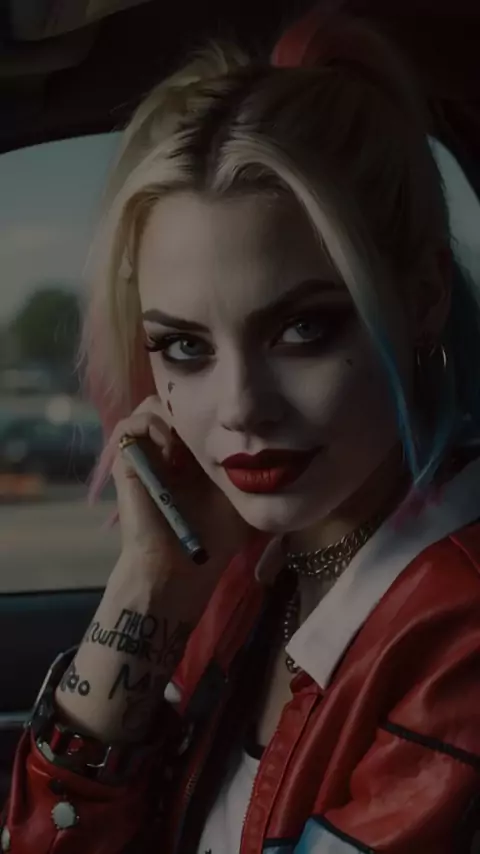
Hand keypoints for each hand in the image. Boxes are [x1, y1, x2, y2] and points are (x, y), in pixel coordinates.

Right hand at [111, 395, 250, 587]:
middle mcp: (167, 448)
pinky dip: (149, 426)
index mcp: (193, 453)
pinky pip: (130, 424)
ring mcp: (145, 453)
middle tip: (207, 431)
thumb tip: (273, 441)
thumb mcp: (242, 493)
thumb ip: (250, 466)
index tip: (228, 426)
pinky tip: (169, 450)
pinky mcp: (126, 461)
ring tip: (187, 444)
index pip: (197, 408)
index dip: (211, 408)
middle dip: (192, 408)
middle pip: (174, 400)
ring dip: (171, 416)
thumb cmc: (213, 538)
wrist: (181, 567)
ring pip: (151, 405)